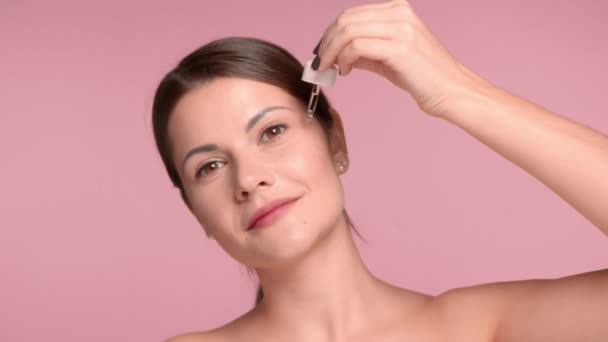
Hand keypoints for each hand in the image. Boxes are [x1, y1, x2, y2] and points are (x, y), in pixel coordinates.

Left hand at [314, 0, 481, 117]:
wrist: (451, 91)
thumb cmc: (423, 76)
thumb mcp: (389, 56)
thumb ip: (364, 50)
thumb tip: (335, 53)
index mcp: (397, 9)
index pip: (352, 14)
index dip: (330, 32)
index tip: (321, 51)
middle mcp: (399, 13)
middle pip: (346, 20)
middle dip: (326, 42)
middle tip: (320, 62)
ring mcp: (401, 28)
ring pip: (348, 31)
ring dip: (331, 52)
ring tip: (329, 69)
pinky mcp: (400, 48)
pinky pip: (357, 47)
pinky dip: (343, 60)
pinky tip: (345, 72)